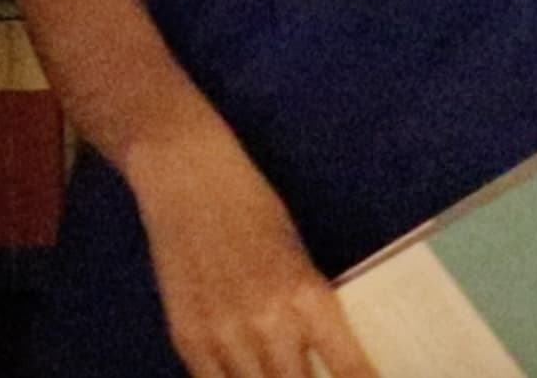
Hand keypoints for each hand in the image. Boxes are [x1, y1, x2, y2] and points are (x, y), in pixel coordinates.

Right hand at [121, 129, 380, 377]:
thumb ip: (311, 313)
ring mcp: (224, 335)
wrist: (189, 178)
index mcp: (308, 295)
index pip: (349, 370)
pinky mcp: (187, 338)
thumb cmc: (254, 209)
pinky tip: (247, 375)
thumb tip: (325, 363)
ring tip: (280, 375)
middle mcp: (269, 323)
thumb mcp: (299, 258)